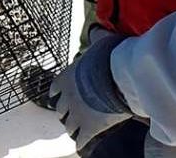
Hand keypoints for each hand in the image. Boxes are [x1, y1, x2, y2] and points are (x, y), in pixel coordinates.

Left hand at [50, 31, 132, 151]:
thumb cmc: (111, 57)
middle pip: (59, 110)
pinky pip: (81, 141)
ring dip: (73, 127)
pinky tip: (84, 145)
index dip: (58, 94)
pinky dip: (82, 143)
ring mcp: (77, 114)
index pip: (54, 90)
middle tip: (73, 113)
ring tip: (78, 129)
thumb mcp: (101, 45)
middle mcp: (67, 97)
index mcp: (66, 78)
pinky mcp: (90, 128)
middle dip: (66, 112)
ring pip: (68, 126)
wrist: (120, 76)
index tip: (60, 97)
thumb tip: (97, 30)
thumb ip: (96, 41)